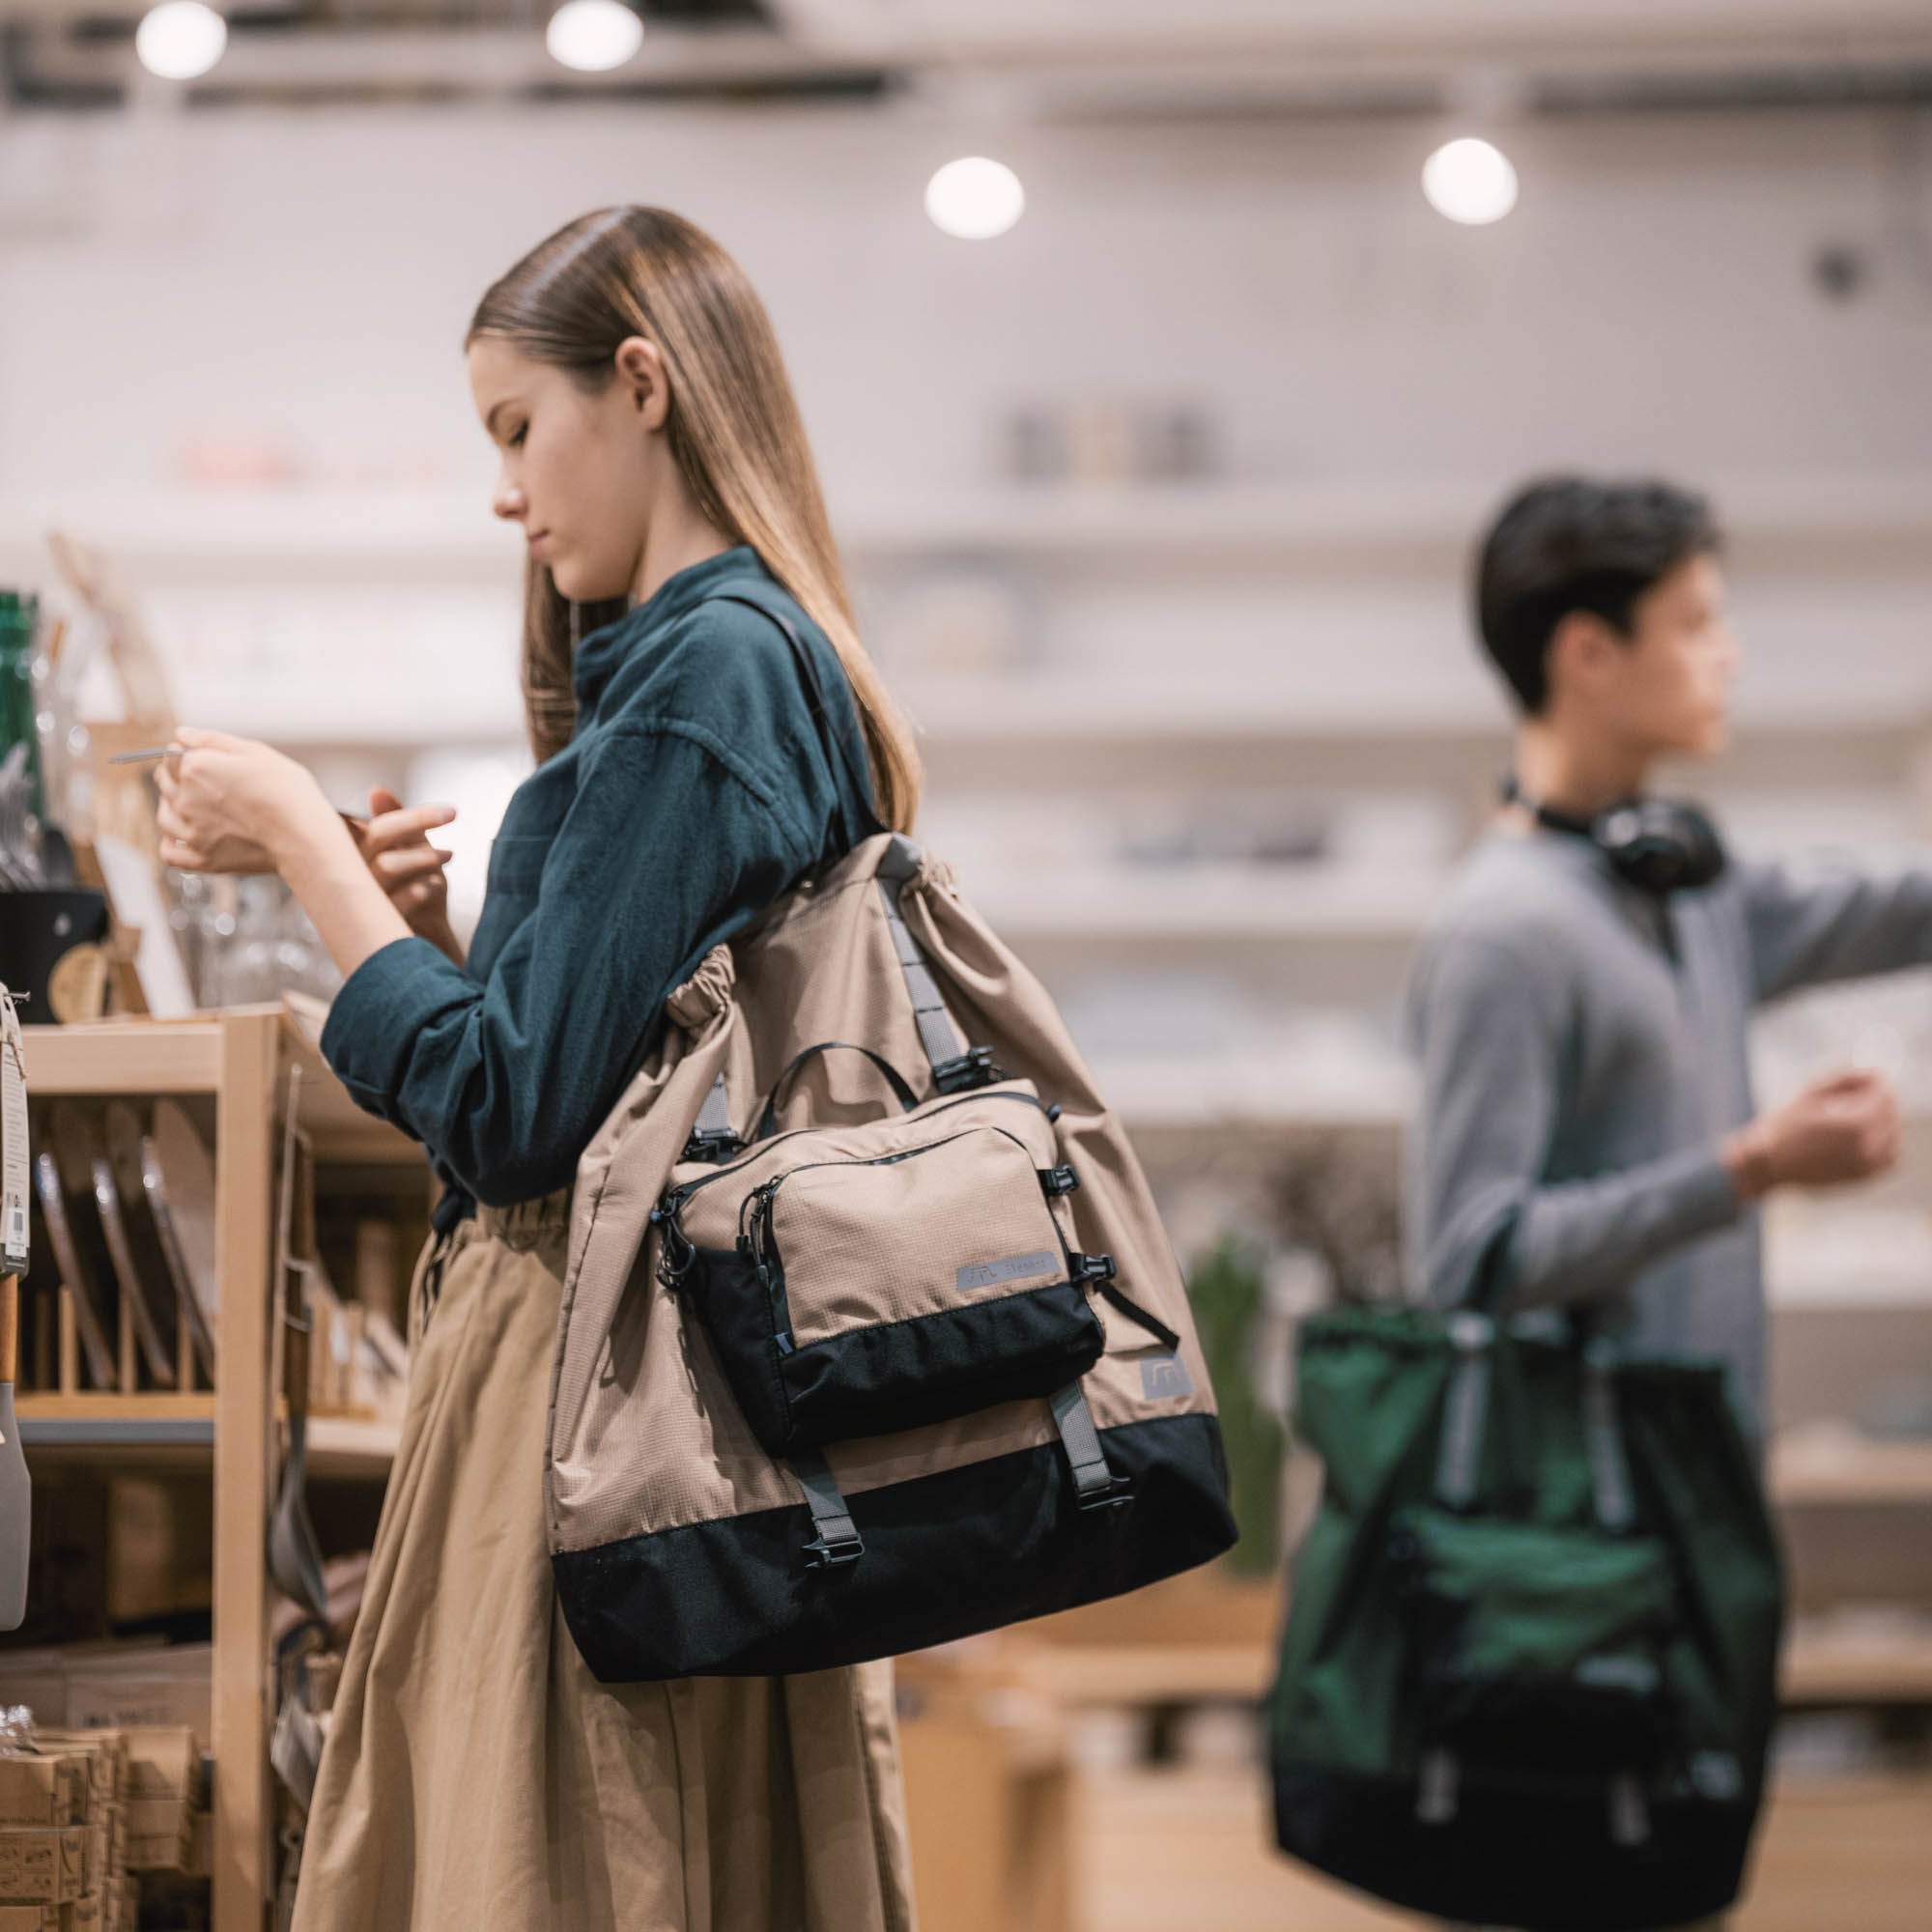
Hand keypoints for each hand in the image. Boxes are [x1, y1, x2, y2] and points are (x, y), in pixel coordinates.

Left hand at [153, 728, 331, 875]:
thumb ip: (214, 740)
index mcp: (196, 768)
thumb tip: (182, 734)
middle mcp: (186, 799)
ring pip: (163, 817)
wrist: (304, 837)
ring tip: (192, 806)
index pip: (170, 755)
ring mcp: (192, 831)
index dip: (183, 753)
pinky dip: (170, 844)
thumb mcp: (257, 752)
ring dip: (170, 807)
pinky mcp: (202, 859)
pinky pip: (169, 853)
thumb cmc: (288, 793)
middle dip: (176, 778)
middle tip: (202, 781)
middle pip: (164, 783)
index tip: (199, 757)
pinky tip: (182, 838)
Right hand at [348, 788, 462, 965]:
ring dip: (423, 857)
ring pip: (386, 866)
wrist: (425, 948)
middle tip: (452, 820)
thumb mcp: (414, 855)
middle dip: (417, 824)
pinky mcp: (374, 928)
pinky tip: (434, 886)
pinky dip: (419, 890)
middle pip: (377, 836)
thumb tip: (375, 790)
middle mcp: (350, 875)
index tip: (451, 812)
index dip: (411, 815)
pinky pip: (393, 903)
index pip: (374, 823)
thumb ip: (400, 824)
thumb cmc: (417, 897)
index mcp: (356, 854)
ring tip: (447, 856)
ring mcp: (359, 902)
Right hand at [1724, 1069, 1901, 1199]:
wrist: (1768, 1165)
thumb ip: (1846, 1078)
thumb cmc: (1784, 1126)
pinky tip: (1862, 1138)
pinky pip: (1889, 1157)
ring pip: (1893, 1135)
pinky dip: (1884, 1144)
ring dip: (1882, 1122)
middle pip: (1890, 1113)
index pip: (1884, 1095)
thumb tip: (1877, 1073)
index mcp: (1855, 1124)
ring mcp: (1867, 1165)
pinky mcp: (1864, 1178)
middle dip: (1877, 1100)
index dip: (1874, 1082)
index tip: (1861, 1078)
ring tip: (1856, 1117)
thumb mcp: (1811, 1092)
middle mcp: (1867, 1147)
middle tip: (1854, 1096)